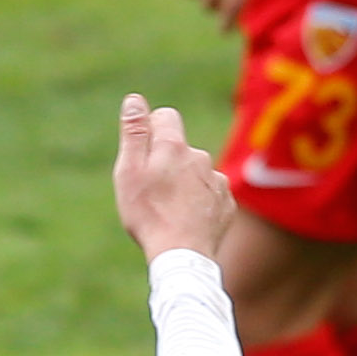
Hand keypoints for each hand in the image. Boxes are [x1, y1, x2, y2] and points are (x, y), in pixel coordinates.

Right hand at [112, 92, 234, 262]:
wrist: (183, 256)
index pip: (166, 117)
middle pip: (181, 148)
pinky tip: (188, 221)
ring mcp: (217, 181)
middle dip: (168, 161)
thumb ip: (134, 133)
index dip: (152, 130)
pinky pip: (211, 195)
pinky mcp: (227, 204)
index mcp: (174, 146)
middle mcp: (201, 157)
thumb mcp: (129, 171)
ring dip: (185, 183)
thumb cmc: (149, 214)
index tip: (143, 154)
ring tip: (170, 210)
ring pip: (197, 172)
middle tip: (152, 191)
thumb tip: (134, 100)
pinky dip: (200, 203)